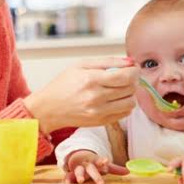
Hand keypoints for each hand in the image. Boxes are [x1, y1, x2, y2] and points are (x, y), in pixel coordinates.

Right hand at [24, 57, 138, 132]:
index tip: (133, 68)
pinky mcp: (101, 122)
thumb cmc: (63, 84)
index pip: (125, 76)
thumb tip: (129, 61)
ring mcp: (99, 112)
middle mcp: (96, 97)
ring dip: (130, 94)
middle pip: (130, 88)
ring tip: (121, 89)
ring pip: (131, 103)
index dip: (134, 71)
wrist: (49, 108)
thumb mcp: (80, 65)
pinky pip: (125, 113)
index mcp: (91, 80)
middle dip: (133, 80)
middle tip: (126, 76)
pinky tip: (115, 99)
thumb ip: (107, 61)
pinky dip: (125, 105)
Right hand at [64, 150, 128, 183]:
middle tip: (100, 183)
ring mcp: (79, 169)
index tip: (106, 160)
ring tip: (80, 181)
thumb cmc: (94, 164)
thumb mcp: (104, 165)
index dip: (103, 161)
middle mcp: (87, 165)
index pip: (100, 161)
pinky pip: (69, 176)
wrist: (78, 157)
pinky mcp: (72, 174)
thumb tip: (128, 171)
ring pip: (78, 171)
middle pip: (91, 169)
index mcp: (96, 162)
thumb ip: (115, 169)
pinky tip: (67, 183)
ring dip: (79, 175)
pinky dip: (68, 179)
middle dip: (95, 175)